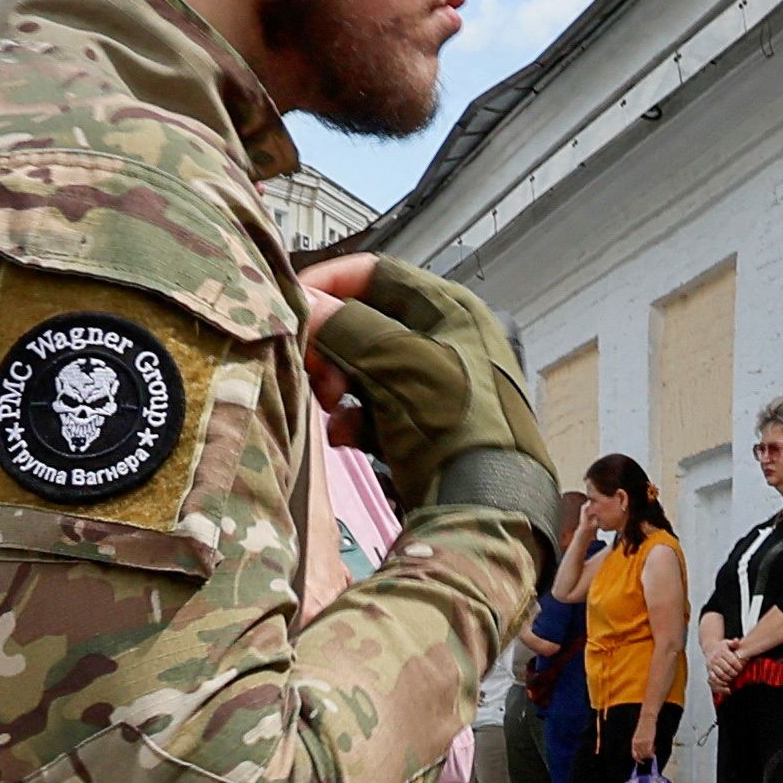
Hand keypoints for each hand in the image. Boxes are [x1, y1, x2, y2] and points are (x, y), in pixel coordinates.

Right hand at [302, 250, 548, 478]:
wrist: (488, 509)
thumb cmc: (457, 428)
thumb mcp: (398, 369)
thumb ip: (347, 329)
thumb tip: (306, 301)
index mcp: (450, 309)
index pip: (376, 273)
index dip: (330, 284)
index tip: (294, 306)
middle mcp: (446, 337)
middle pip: (365, 322)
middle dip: (331, 347)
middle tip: (314, 372)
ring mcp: (436, 381)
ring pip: (365, 366)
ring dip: (339, 386)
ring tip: (333, 409)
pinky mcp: (426, 421)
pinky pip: (375, 405)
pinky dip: (356, 419)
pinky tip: (350, 439)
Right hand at [701, 635, 740, 693]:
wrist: (710, 649)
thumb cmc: (721, 647)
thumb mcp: (727, 642)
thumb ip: (734, 643)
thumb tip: (737, 641)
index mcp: (722, 652)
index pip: (732, 660)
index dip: (738, 666)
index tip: (741, 668)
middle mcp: (716, 658)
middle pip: (727, 669)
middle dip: (734, 673)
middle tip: (737, 674)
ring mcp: (712, 665)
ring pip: (721, 675)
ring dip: (728, 678)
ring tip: (732, 678)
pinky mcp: (709, 671)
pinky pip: (714, 679)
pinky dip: (720, 683)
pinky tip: (726, 684)